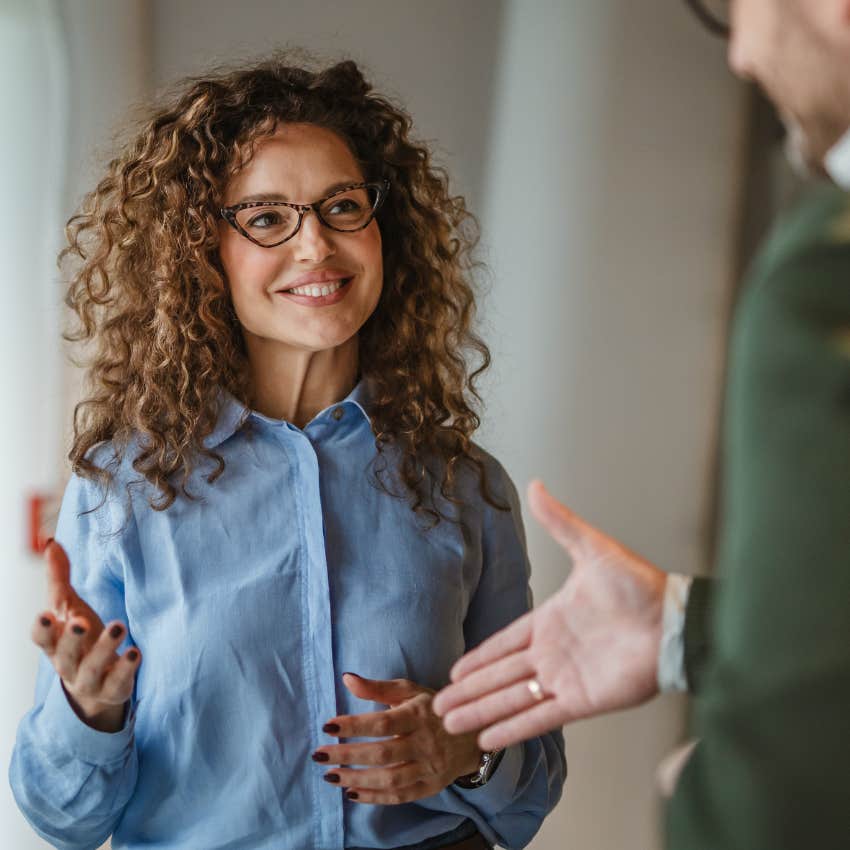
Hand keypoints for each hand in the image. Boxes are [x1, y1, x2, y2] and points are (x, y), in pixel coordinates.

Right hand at [30, 540, 140, 732]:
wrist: (95, 685)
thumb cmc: (80, 639)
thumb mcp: (68, 608)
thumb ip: (59, 577)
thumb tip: (51, 542)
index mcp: (54, 643)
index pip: (41, 639)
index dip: (42, 629)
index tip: (45, 614)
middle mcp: (68, 664)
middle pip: (64, 654)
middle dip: (71, 639)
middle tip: (81, 622)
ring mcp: (90, 679)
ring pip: (92, 668)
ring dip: (104, 648)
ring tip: (119, 626)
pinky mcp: (113, 689)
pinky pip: (118, 682)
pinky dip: (126, 668)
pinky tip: (135, 652)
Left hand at [312, 673, 481, 804]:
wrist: (471, 735)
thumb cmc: (432, 709)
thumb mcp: (410, 691)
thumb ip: (378, 687)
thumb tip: (346, 678)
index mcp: (418, 715)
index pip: (382, 723)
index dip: (354, 725)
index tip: (328, 725)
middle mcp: (425, 742)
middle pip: (382, 753)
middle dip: (347, 755)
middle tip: (319, 754)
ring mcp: (429, 767)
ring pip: (389, 778)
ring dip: (356, 779)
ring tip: (330, 775)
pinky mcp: (430, 787)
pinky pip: (399, 796)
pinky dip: (374, 797)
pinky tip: (351, 793)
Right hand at [432, 479, 666, 749]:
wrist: (672, 620)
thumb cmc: (638, 584)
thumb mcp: (591, 548)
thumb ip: (560, 523)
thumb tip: (536, 486)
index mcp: (549, 622)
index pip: (504, 644)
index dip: (478, 659)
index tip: (454, 671)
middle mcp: (551, 654)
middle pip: (499, 677)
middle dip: (468, 692)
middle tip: (437, 706)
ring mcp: (564, 679)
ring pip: (511, 700)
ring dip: (481, 713)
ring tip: (448, 725)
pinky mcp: (581, 701)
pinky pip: (539, 718)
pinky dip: (512, 730)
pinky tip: (487, 741)